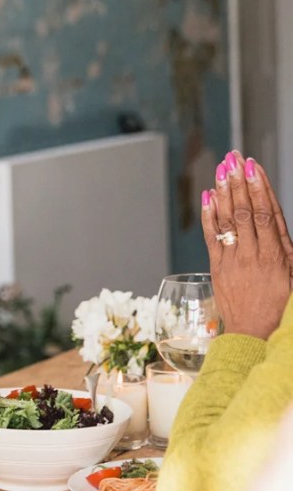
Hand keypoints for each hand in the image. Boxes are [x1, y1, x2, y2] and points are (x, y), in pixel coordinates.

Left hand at [203, 151, 292, 339]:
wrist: (256, 332)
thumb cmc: (281, 304)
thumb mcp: (292, 274)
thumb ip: (284, 246)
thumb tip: (274, 218)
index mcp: (276, 255)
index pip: (265, 213)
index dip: (258, 187)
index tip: (253, 166)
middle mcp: (253, 254)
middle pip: (244, 211)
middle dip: (238, 182)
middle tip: (233, 158)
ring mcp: (232, 260)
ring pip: (227, 220)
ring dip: (223, 192)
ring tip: (221, 169)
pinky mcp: (217, 268)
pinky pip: (211, 237)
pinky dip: (208, 215)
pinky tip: (207, 196)